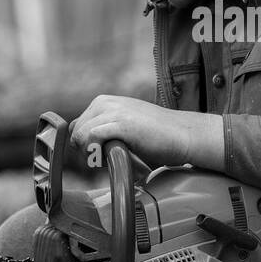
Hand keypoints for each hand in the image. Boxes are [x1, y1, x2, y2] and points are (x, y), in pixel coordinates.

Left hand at [69, 96, 224, 170]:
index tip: (102, 155)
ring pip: (81, 137)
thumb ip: (102, 131)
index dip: (85, 146)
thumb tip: (78, 143)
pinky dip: (99, 153)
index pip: (75, 128)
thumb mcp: (123, 127)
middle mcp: (104, 102)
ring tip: (115, 158)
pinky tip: (116, 156)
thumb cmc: (157, 136)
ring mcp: (112, 110)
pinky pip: (91, 138)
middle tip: (110, 159)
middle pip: (75, 134)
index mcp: (103, 102)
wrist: (184, 135)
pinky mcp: (121, 122)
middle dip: (88, 152)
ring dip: (94, 155)